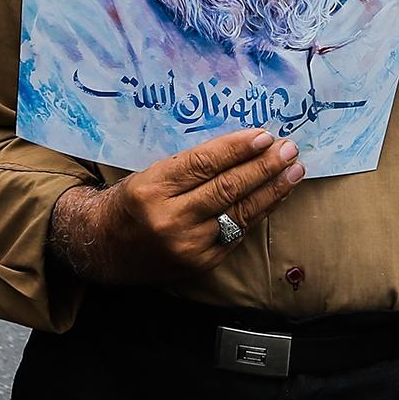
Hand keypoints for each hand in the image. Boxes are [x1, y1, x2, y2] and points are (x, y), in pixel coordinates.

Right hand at [47, 129, 304, 284]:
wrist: (104, 249)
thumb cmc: (131, 202)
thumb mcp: (150, 174)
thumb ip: (190, 166)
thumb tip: (243, 146)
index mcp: (152, 188)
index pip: (204, 163)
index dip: (237, 148)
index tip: (264, 135)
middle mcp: (169, 218)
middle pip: (227, 188)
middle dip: (263, 167)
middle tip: (289, 149)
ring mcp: (187, 245)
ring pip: (239, 213)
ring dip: (271, 190)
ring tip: (294, 171)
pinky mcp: (201, 264)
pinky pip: (237, 234)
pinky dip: (259, 213)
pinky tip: (275, 196)